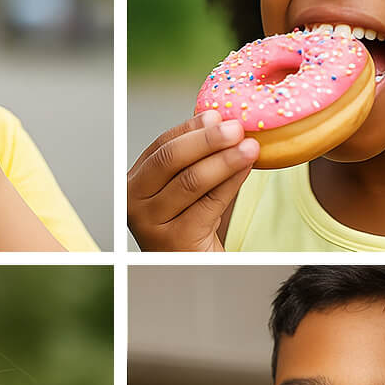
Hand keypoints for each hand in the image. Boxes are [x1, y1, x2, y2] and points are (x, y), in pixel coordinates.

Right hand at [126, 110, 257, 251]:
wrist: (190, 268)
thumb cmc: (189, 225)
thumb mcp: (183, 189)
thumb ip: (192, 159)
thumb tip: (219, 119)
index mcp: (133, 183)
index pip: (159, 146)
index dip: (190, 128)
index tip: (218, 115)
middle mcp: (134, 202)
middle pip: (169, 160)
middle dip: (207, 140)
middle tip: (236, 128)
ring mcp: (151, 222)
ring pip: (191, 181)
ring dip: (225, 160)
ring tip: (250, 147)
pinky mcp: (175, 238)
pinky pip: (209, 203)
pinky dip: (231, 182)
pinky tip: (246, 169)